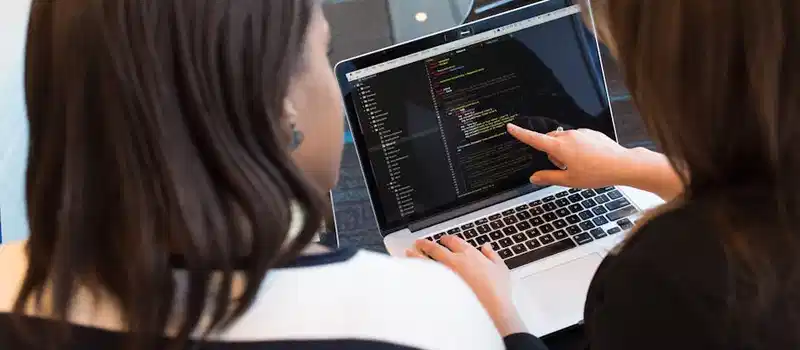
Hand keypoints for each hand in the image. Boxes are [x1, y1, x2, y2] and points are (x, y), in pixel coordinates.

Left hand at [407, 236, 526, 336]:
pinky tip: (412, 271)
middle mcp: (454, 261)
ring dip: (416, 255)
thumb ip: (492, 255)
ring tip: (409, 252)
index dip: (446, 239)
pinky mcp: (440, 287)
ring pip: (426, 260)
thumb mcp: (500, 268)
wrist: (492, 307)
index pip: (454, 241)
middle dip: (426, 244)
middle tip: (419, 243)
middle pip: (435, 248)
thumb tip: (486, 247)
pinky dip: (417, 271)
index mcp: (469, 254)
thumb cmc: (497, 290)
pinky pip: (425, 276)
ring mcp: (445, 274)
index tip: (443, 240)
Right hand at [507, 123, 682, 199]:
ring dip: (564, 151)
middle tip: (564, 168)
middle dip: (551, 153)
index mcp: (559, 148)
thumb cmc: (596, 173)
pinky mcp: (590, 133)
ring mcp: (580, 133)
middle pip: (550, 141)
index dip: (521, 134)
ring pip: (564, 140)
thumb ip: (548, 177)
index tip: (511, 127)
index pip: (534, 139)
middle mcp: (568, 136)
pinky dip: (577, 148)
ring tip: (580, 165)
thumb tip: (534, 178)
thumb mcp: (569, 180)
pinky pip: (577, 138)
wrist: (621, 165)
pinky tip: (588, 159)